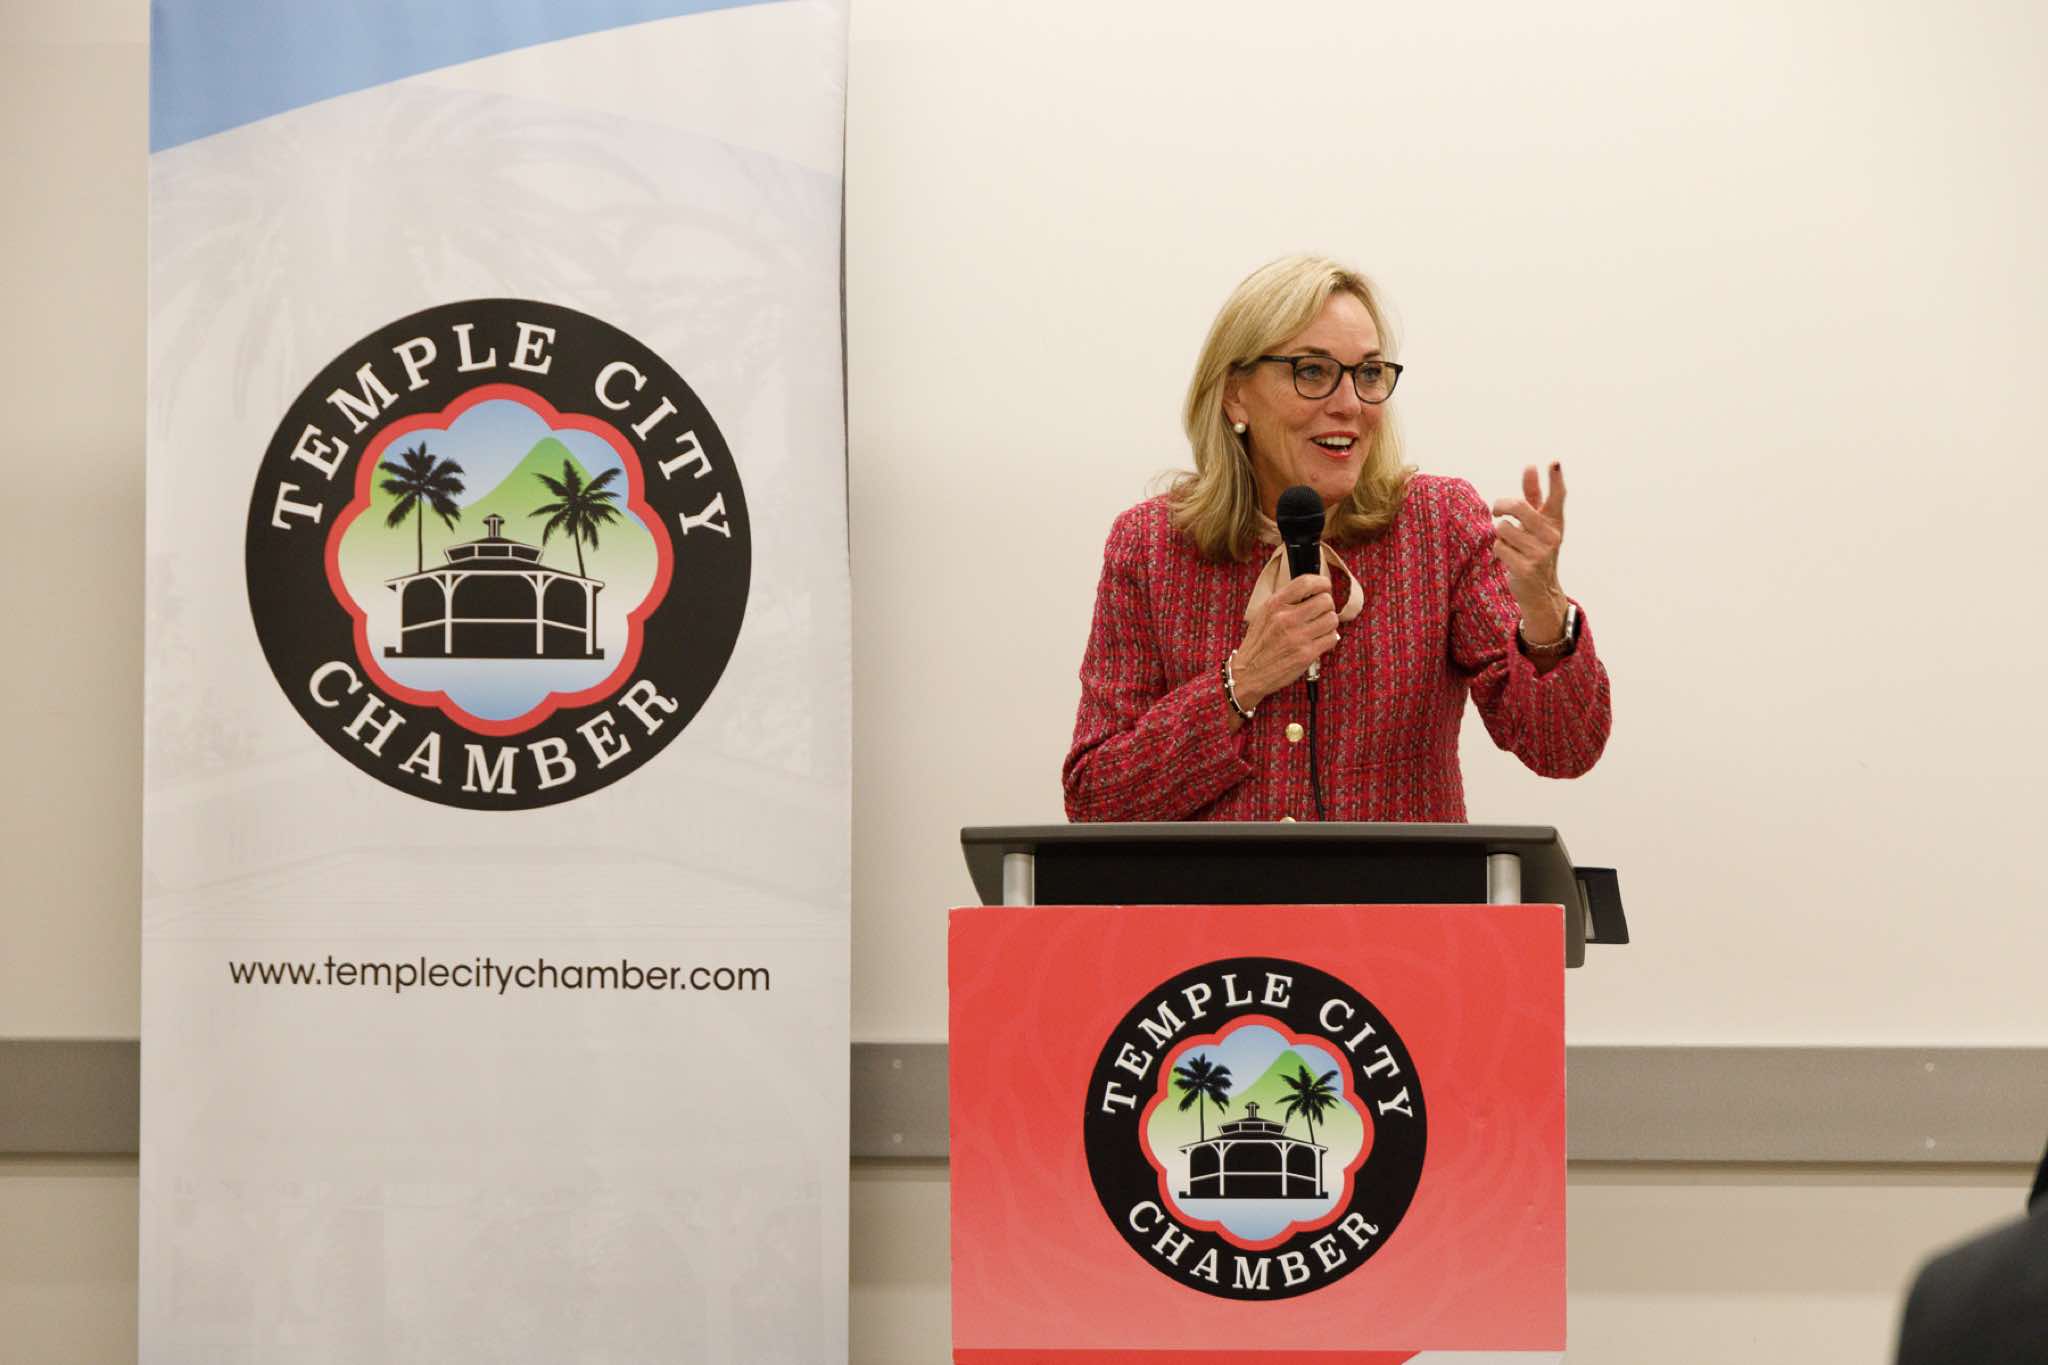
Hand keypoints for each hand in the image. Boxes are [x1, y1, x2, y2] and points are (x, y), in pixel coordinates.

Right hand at [1233, 573, 1337, 710]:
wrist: (1247, 673)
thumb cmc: (1258, 644)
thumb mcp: (1263, 614)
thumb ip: (1285, 601)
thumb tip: (1312, 590)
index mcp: (1275, 605)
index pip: (1306, 582)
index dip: (1322, 583)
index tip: (1324, 588)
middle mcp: (1286, 618)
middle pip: (1325, 601)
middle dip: (1327, 607)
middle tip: (1320, 614)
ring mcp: (1297, 637)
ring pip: (1332, 619)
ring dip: (1329, 624)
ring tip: (1319, 629)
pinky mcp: (1306, 654)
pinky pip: (1331, 639)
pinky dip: (1329, 640)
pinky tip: (1318, 642)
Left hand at [1491, 463, 1568, 635]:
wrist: (1540, 590)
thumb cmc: (1535, 549)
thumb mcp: (1537, 524)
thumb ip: (1532, 496)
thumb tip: (1530, 466)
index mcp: (1556, 522)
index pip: (1557, 497)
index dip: (1555, 479)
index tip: (1554, 463)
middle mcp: (1552, 536)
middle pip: (1519, 507)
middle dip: (1501, 505)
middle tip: (1496, 509)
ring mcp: (1541, 553)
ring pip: (1503, 528)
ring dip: (1500, 534)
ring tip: (1510, 543)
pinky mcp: (1526, 568)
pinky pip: (1499, 546)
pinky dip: (1499, 550)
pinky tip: (1510, 558)